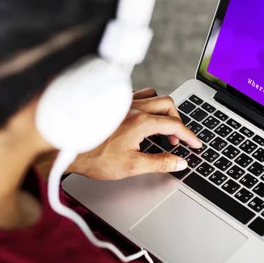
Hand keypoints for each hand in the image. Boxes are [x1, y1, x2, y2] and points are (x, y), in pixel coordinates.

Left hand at [61, 88, 201, 180]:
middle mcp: (133, 108)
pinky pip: (137, 96)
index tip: (196, 145)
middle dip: (178, 121)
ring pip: (153, 97)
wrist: (67, 149)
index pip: (175, 125)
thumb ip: (160, 163)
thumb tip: (179, 162)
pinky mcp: (113, 105)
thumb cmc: (94, 157)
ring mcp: (123, 104)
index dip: (189, 136)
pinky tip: (141, 119)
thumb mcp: (132, 166)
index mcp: (141, 122)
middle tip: (176, 139)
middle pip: (168, 105)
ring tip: (161, 129)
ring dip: (162, 111)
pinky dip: (146, 105)